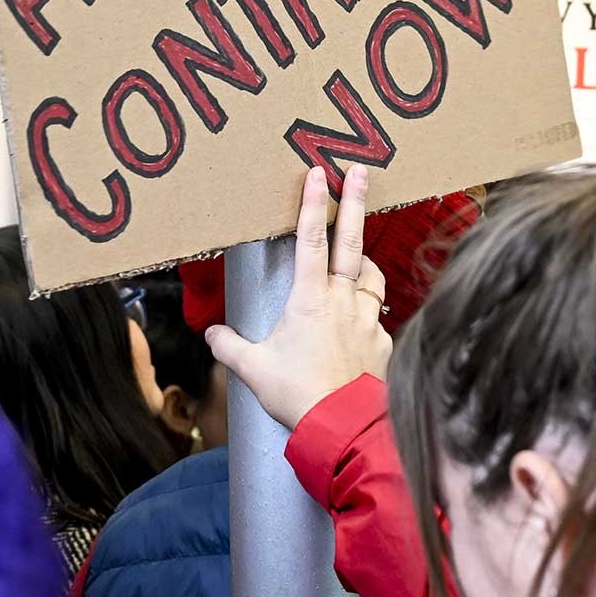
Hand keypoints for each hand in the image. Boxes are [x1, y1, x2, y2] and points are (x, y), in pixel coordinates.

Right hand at [206, 168, 392, 430]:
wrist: (342, 426)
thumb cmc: (296, 394)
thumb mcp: (253, 369)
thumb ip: (231, 347)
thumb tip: (212, 335)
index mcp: (309, 298)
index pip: (311, 240)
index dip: (313, 204)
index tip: (317, 173)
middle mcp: (342, 300)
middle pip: (351, 241)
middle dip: (354, 202)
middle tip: (359, 170)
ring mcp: (367, 319)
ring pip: (370, 276)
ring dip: (364, 261)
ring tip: (358, 256)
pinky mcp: (382, 341)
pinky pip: (376, 316)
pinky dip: (367, 311)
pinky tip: (359, 323)